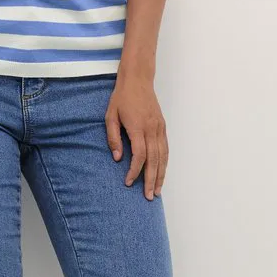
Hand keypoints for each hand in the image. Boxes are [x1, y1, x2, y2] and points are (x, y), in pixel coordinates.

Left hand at [104, 73, 168, 199]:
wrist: (138, 80)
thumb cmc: (121, 97)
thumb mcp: (110, 115)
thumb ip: (113, 137)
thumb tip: (117, 158)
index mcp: (137, 127)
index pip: (139, 155)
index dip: (135, 171)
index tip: (128, 182)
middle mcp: (151, 129)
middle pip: (154, 160)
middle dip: (151, 180)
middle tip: (149, 197)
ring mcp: (159, 128)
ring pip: (163, 156)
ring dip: (161, 175)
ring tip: (157, 190)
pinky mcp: (162, 126)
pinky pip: (165, 148)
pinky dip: (165, 163)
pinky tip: (162, 172)